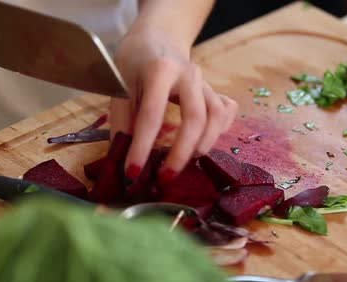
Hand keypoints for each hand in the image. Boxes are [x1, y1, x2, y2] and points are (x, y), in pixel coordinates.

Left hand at [109, 26, 237, 180]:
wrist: (158, 38)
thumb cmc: (135, 63)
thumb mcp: (119, 87)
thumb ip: (122, 121)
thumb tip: (120, 161)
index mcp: (160, 70)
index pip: (151, 115)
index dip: (141, 147)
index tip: (132, 172)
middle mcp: (188, 74)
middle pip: (195, 118)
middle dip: (181, 153)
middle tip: (165, 177)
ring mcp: (206, 82)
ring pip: (217, 117)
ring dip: (203, 145)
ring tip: (184, 162)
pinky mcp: (215, 90)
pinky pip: (227, 113)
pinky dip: (220, 131)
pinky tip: (204, 141)